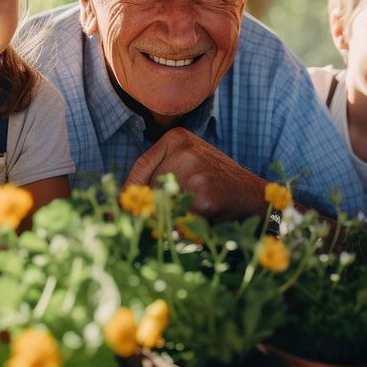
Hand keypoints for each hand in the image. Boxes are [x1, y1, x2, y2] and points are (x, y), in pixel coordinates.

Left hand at [125, 127, 267, 220]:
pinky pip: (178, 220)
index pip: (141, 167)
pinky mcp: (203, 194)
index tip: (120, 208)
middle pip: (148, 188)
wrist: (255, 196)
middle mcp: (183, 150)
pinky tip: (206, 217)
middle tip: (173, 215)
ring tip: (196, 212)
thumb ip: (156, 178)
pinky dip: (187, 228)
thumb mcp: (187, 167)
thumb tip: (111, 207)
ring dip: (171, 219)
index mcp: (177, 138)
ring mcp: (194, 171)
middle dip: (152, 208)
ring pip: (160, 207)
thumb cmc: (216, 184)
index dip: (131, 191)